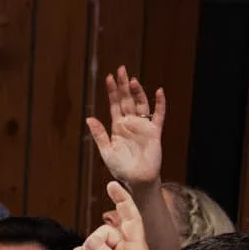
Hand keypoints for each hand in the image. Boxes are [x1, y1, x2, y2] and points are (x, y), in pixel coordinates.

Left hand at [84, 66, 164, 188]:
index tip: (109, 77)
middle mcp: (130, 123)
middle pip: (127, 99)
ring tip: (132, 80)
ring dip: (137, 92)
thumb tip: (89, 117)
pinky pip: (158, 115)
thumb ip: (99, 134)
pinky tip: (158, 92)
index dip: (112, 91)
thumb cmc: (121, 167)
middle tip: (121, 69)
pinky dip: (159, 103)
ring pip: (141, 104)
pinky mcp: (154, 132)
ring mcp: (143, 126)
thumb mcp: (106, 150)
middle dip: (123, 85)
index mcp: (118, 126)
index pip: (115, 104)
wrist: (136, 180)